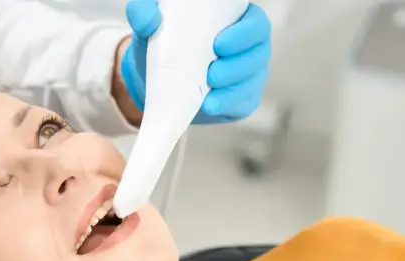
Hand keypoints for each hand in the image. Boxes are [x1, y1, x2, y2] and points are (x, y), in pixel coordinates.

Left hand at [119, 0, 271, 124]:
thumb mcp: (151, 25)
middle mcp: (249, 46)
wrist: (158, 78)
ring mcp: (249, 74)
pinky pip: (243, 103)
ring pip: (253, 80)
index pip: (256, 24)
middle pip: (259, 54)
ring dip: (232, 88)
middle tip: (212, 74)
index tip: (219, 43)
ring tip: (208, 91)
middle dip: (238, 65)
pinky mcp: (243, 99)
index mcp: (236, 20)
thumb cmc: (163, 42)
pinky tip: (210, 106)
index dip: (245, 34)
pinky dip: (227, 105)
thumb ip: (145, 11)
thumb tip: (148, 19)